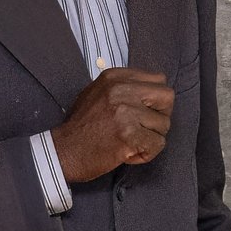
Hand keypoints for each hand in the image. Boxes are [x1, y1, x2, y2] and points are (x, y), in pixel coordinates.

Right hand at [53, 68, 172, 182]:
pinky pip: (158, 143)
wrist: (64, 151)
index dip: (155, 99)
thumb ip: (124, 88)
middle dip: (161, 115)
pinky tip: (130, 153)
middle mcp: (121, 90)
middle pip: (167, 97)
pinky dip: (147, 153)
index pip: (158, 79)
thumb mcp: (98, 93)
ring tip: (131, 142)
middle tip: (145, 128)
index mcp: (115, 77)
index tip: (144, 112)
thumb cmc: (82, 126)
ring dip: (151, 138)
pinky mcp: (129, 135)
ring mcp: (125, 112)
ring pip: (164, 124)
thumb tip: (153, 91)